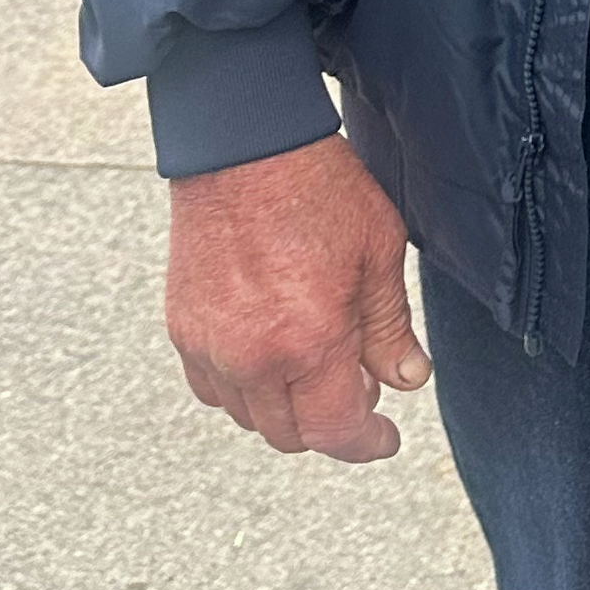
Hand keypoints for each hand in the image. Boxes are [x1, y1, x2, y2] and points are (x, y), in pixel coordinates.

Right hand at [165, 132, 429, 462]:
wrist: (244, 146)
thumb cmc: (319, 189)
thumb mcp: (379, 252)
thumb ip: (391, 328)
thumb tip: (406, 380)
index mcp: (309, 342)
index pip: (336, 431)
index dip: (366, 444)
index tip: (385, 439)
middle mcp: (252, 357)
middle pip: (290, 435)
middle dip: (329, 423)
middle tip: (359, 388)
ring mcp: (209, 346)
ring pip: (249, 416)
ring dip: (285, 408)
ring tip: (316, 367)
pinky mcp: (182, 329)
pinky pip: (211, 388)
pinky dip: (243, 387)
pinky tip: (270, 355)